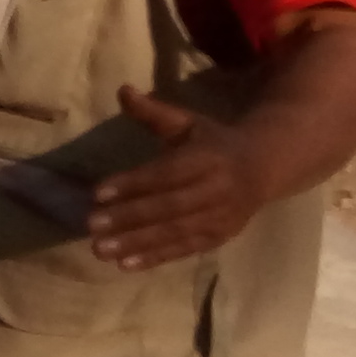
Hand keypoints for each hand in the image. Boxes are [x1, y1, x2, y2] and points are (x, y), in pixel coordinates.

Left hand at [88, 86, 280, 270]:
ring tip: (101, 249)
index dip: (133, 183)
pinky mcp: (218, 238)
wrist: (264, 168)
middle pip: (168, 207)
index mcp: (208, 158)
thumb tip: (122, 90)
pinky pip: (184, 250)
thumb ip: (154, 112)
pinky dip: (155, 258)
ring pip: (175, 233)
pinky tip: (126, 265)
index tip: (98, 193)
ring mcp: (220, 218)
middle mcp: (217, 190)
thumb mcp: (188, 122)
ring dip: (136, 243)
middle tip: (91, 225)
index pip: (166, 174)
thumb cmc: (213, 142)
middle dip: (129, 218)